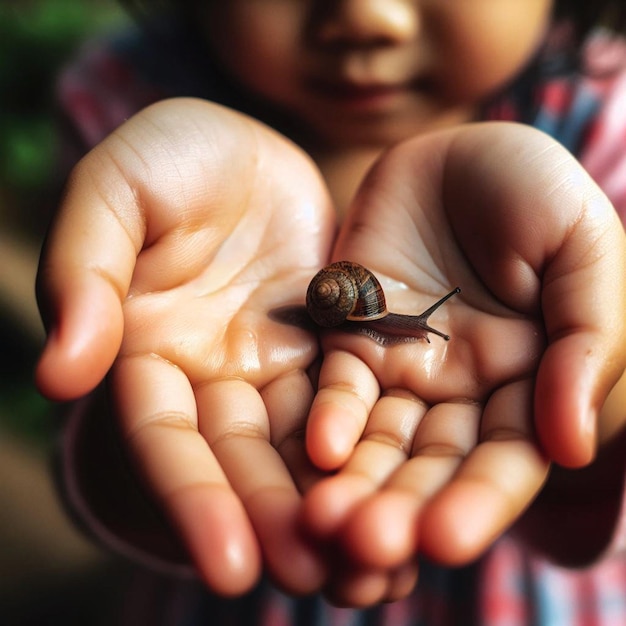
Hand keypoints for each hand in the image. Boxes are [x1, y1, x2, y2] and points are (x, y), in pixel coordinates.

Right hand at [36, 98, 334, 595]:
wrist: (247, 151)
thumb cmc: (172, 159)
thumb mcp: (116, 192)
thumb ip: (84, 273)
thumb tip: (62, 373)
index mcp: (151, 353)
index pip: (169, 440)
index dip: (194, 500)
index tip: (230, 566)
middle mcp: (214, 378)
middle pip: (243, 462)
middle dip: (275, 522)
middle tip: (318, 584)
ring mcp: (276, 369)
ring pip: (304, 449)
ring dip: (332, 507)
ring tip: (374, 572)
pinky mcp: (332, 352)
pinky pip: (356, 411)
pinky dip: (375, 457)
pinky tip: (410, 500)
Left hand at [301, 123, 625, 604]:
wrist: (457, 149)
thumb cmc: (534, 191)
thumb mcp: (583, 249)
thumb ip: (589, 341)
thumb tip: (572, 444)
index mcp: (534, 380)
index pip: (508, 459)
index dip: (480, 501)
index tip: (445, 540)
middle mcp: (466, 388)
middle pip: (434, 465)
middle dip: (403, 508)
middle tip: (367, 548)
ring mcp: (407, 367)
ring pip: (381, 441)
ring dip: (355, 482)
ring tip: (326, 524)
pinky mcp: (354, 337)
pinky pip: (340, 386)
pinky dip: (329, 417)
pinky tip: (316, 449)